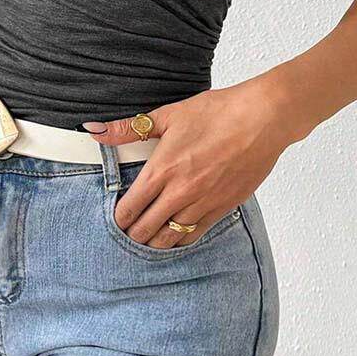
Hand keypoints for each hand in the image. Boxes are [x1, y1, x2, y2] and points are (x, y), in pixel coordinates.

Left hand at [83, 76, 301, 249]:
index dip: (117, 218)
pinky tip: (173, 236)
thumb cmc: (217, 112)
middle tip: (127, 230)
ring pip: (169, 240)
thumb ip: (128, 128)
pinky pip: (195, 235)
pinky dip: (180, 240)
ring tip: (146, 238)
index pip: (129, 208)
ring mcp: (203, 203)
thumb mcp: (169, 115)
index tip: (115, 216)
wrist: (262, 119)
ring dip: (154, 242)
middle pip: (145, 231)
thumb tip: (94, 130)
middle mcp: (180, 192)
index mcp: (162, 169)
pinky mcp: (223, 208)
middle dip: (132, 233)